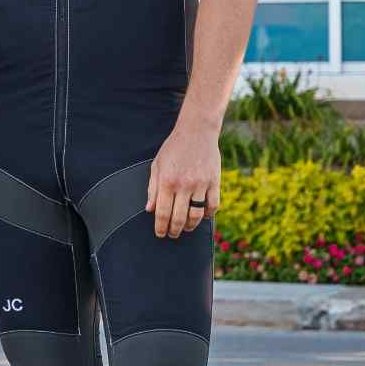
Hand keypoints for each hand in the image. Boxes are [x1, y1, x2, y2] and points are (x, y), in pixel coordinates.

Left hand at [145, 122, 220, 238]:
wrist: (197, 131)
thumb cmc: (174, 148)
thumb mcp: (157, 165)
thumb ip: (153, 188)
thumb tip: (150, 209)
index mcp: (167, 181)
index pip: (163, 213)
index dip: (161, 227)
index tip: (160, 234)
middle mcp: (184, 185)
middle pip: (179, 218)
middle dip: (174, 230)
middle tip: (172, 234)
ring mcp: (201, 184)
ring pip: (197, 215)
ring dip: (190, 226)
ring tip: (186, 227)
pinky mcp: (214, 181)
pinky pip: (213, 205)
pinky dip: (208, 214)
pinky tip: (202, 216)